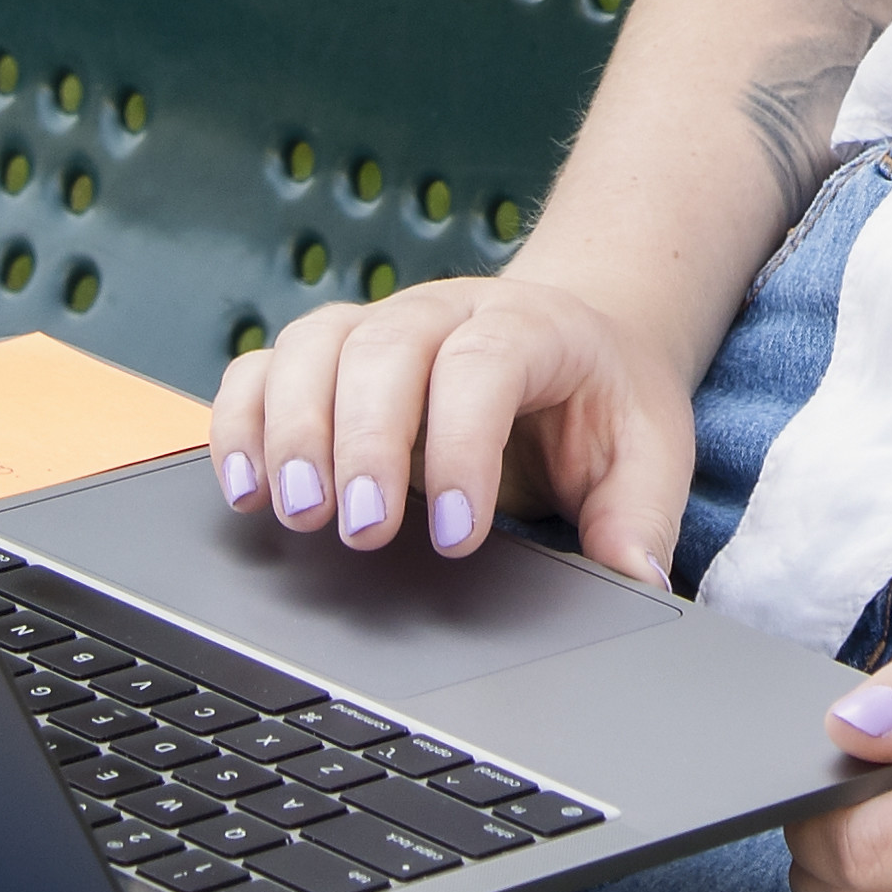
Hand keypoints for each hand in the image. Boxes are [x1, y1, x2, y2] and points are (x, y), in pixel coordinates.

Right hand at [206, 264, 703, 583]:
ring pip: (313, 346)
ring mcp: (378, 326)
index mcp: (531, 327)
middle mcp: (444, 314)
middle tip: (360, 531)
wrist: (579, 334)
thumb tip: (635, 578)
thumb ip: (640, 513)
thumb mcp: (650, 447)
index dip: (463, 445)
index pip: (485, 365)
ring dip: (292, 429)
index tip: (457, 535)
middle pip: (384, 349)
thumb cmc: (605, 397)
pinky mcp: (330, 354)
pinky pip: (265, 366)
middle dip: (363, 441)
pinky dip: (241, 419)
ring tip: (295, 513)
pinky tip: (245, 489)